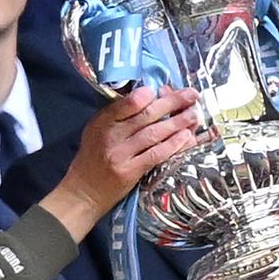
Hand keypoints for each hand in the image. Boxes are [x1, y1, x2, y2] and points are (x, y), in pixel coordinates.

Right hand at [40, 85, 198, 240]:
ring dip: (178, 123)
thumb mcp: (96, 130)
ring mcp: (121, 154)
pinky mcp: (131, 171)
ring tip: (194, 115)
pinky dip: (173, 145)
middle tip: (191, 95)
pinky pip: (156, 155)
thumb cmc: (93, 158)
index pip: (127, 103)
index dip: (148, 94)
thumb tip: (149, 98)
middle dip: (172, 103)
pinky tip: (186, 137)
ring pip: (154, 134)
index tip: (165, 88)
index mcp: (103, 122)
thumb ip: (118, 116)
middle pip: (146, 115)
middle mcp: (111, 136)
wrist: (83, 192)